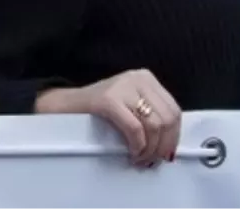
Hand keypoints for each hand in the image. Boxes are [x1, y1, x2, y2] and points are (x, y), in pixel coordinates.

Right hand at [37, 69, 180, 165]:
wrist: (65, 106)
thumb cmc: (97, 112)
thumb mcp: (130, 107)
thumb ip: (150, 117)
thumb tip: (168, 145)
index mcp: (146, 79)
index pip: (174, 109)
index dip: (174, 136)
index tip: (167, 153)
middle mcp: (138, 78)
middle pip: (167, 117)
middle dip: (163, 145)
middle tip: (152, 160)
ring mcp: (122, 86)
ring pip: (154, 124)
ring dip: (150, 149)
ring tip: (140, 158)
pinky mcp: (108, 99)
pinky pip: (134, 128)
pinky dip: (137, 145)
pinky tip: (132, 153)